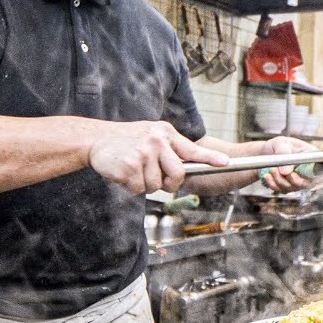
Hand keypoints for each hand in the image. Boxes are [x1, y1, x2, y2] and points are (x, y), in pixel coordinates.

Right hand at [85, 120, 227, 193]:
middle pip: (178, 174)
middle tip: (157, 179)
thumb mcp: (152, 136)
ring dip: (144, 184)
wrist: (96, 139)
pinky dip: (130, 187)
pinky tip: (123, 173)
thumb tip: (186, 170)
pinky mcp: (130, 165)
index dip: (210, 159)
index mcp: (166, 133)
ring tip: (133, 169)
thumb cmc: (127, 141)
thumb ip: (170, 149)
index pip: (192, 150)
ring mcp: (143, 152)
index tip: (226, 163)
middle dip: (170, 183)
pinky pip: (138, 188)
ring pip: (156, 185)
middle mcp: (157, 141)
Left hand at [260, 136, 316, 191]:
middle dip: (289, 180)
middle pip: (306, 183)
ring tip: (270, 169)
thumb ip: (284, 154)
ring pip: (292, 187)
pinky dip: (273, 185)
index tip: (292, 174)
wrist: (268, 153)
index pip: (317, 169)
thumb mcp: (281, 144)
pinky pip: (282, 190)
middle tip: (275, 170)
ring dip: (279, 181)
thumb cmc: (279, 145)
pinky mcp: (289, 186)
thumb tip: (287, 171)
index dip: (307, 175)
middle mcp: (308, 170)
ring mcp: (299, 180)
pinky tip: (267, 176)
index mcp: (312, 157)